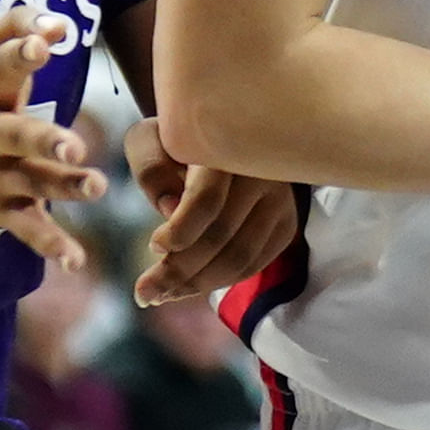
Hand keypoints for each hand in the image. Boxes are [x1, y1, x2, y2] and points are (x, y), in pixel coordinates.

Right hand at [0, 7, 106, 269]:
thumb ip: (19, 24)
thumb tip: (61, 23)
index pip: (4, 67)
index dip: (22, 54)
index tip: (43, 44)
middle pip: (20, 136)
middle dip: (46, 141)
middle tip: (73, 145)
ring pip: (33, 182)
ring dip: (64, 186)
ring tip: (96, 187)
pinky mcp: (2, 209)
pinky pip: (28, 228)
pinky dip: (50, 245)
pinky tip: (75, 260)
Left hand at [125, 118, 302, 306]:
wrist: (224, 135)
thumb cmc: (178, 139)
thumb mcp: (152, 140)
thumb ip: (152, 169)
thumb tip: (170, 210)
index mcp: (228, 144)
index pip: (208, 200)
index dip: (179, 231)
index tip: (153, 246)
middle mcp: (263, 171)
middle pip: (222, 236)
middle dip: (179, 271)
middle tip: (144, 292)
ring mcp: (280, 199)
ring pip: (241, 257)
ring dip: (197, 284)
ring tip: (160, 295)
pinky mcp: (286, 223)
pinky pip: (254, 264)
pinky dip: (219, 282)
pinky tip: (186, 286)